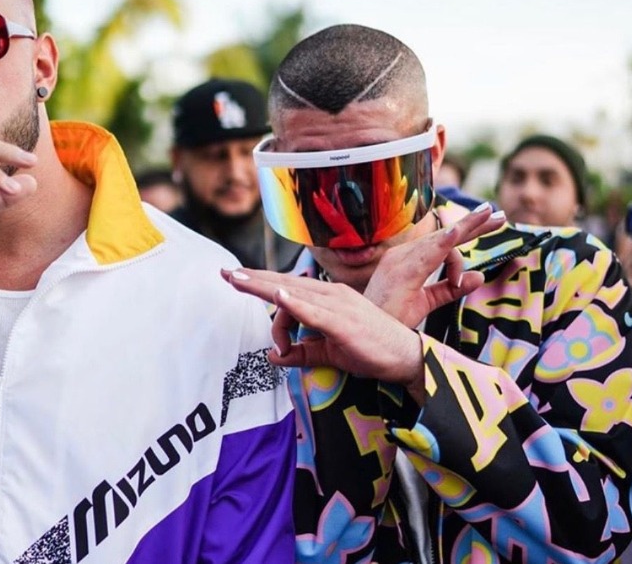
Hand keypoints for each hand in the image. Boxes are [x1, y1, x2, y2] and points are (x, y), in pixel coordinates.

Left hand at [221, 203, 505, 402]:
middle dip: (252, 279)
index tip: (236, 280)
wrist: (406, 357)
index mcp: (327, 298)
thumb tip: (273, 356)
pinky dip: (294, 303)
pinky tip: (278, 296)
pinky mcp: (343, 322)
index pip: (287, 289)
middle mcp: (330, 294)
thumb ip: (301, 353)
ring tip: (237, 281)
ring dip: (263, 287)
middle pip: (283, 284)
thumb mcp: (329, 352)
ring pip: (292, 293)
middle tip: (225, 274)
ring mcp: (337, 305)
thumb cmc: (370, 351)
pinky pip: (314, 312)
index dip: (260, 284)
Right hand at [364, 203, 505, 327]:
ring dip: (466, 227)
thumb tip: (480, 276)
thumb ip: (451, 288)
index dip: (468, 232)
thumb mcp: (426, 302)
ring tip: (490, 215)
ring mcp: (400, 261)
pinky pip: (427, 253)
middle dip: (474, 224)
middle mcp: (403, 255)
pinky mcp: (401, 272)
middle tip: (501, 214)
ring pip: (440, 240)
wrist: (364, 335)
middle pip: (444, 235)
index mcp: (407, 260)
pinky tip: (458, 232)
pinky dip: (444, 242)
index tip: (493, 224)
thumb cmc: (389, 319)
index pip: (443, 242)